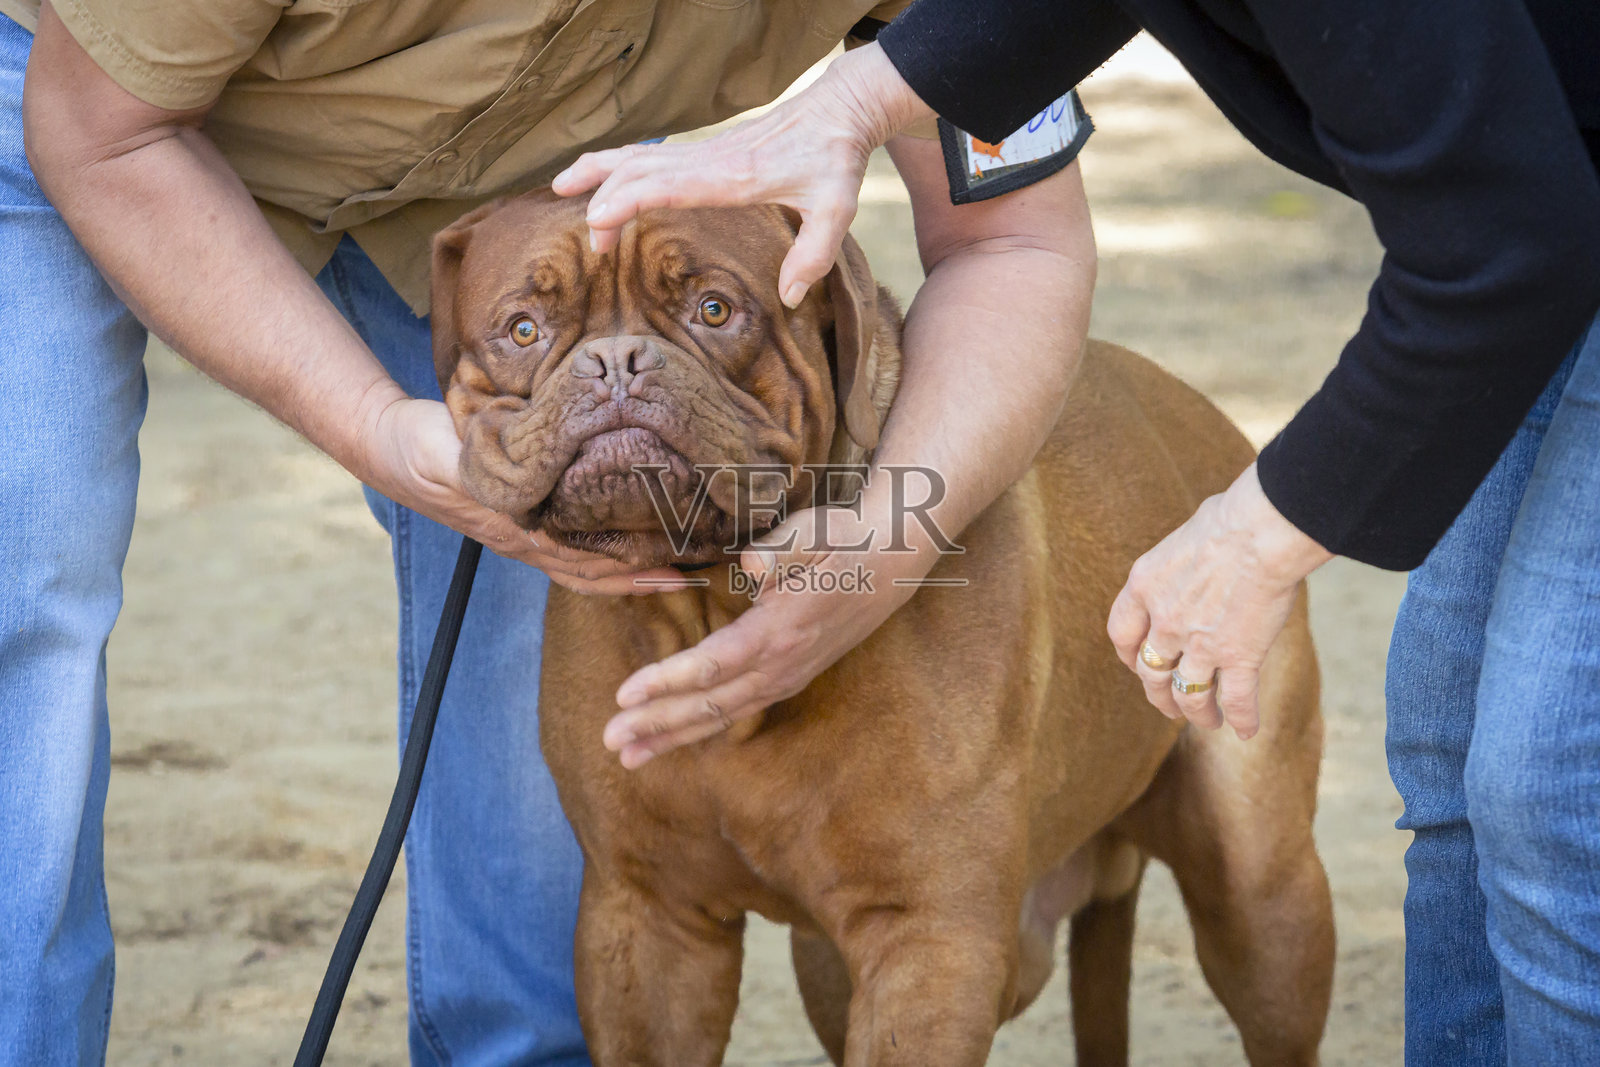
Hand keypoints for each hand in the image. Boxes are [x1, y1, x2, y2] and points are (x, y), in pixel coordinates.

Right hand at [362, 395, 686, 594]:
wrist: (393, 446)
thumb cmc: (425, 447)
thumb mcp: (452, 456)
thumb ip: (484, 472)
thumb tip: (521, 489)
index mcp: (519, 529)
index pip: (585, 562)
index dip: (632, 571)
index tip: (678, 571)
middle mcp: (529, 538)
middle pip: (597, 571)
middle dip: (647, 575)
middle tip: (699, 572)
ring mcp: (527, 533)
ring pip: (589, 564)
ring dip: (634, 568)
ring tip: (682, 564)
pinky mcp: (527, 516)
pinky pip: (575, 545)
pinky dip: (609, 552)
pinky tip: (636, 541)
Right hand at [551, 42, 930, 307]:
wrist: (837, 112)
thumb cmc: (835, 160)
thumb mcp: (836, 209)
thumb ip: (814, 254)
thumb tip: (789, 297)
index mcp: (731, 176)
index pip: (664, 184)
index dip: (625, 202)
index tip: (597, 226)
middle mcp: (709, 161)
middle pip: (637, 170)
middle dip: (603, 200)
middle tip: (591, 244)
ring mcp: (704, 153)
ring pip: (637, 155)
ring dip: (599, 172)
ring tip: (562, 189)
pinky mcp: (706, 153)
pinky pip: (650, 155)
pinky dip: (619, 164)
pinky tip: (604, 177)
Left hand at [600, 493, 934, 766]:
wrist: (892, 562)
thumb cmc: (844, 540)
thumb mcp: (816, 533)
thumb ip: (782, 548)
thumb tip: (750, 562)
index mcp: (780, 631)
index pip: (713, 664)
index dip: (667, 681)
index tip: (623, 694)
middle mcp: (781, 665)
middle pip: (710, 704)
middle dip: (657, 724)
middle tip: (609, 741)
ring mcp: (785, 678)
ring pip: (720, 717)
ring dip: (672, 737)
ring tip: (628, 757)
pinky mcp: (786, 679)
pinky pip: (734, 712)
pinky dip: (698, 729)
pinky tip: (671, 739)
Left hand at [1106, 464, 1331, 738]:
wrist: (1259, 532)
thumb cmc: (1229, 519)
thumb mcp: (1181, 539)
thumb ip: (1179, 565)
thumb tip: (1195, 560)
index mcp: (1144, 587)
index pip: (1121, 634)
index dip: (1129, 656)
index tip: (1138, 665)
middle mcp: (1165, 622)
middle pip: (1151, 673)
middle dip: (1159, 695)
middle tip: (1169, 705)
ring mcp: (1200, 644)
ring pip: (1189, 694)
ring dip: (1197, 713)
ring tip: (1207, 721)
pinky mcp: (1238, 656)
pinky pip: (1237, 698)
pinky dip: (1243, 719)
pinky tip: (1246, 731)